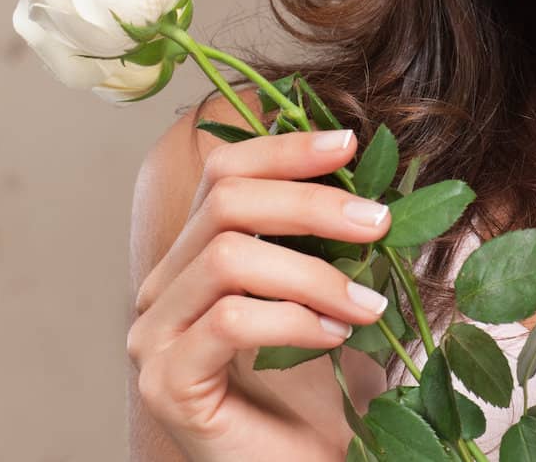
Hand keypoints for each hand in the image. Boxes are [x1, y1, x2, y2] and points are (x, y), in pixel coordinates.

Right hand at [127, 128, 393, 460]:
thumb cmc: (323, 391)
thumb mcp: (330, 293)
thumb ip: (330, 236)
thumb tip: (368, 167)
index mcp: (193, 258)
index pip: (222, 173)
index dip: (283, 149)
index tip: (346, 145)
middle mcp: (161, 291)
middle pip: (225, 203)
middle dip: (312, 204)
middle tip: (380, 223)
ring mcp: (154, 338)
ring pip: (227, 258)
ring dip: (314, 274)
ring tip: (369, 304)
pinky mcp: (167, 384)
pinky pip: (229, 322)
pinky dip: (294, 320)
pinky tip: (336, 337)